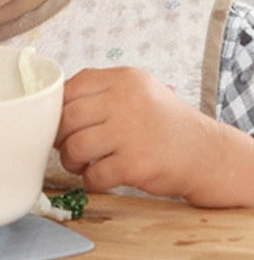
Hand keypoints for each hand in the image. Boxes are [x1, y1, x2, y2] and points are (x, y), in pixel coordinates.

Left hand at [55, 67, 222, 203]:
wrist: (208, 153)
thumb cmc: (164, 123)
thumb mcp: (137, 91)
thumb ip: (100, 91)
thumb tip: (52, 104)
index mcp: (123, 79)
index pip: (69, 88)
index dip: (56, 109)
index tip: (58, 122)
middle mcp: (126, 101)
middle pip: (67, 118)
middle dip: (59, 136)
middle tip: (64, 145)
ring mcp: (131, 132)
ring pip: (75, 147)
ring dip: (70, 160)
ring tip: (79, 164)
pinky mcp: (136, 164)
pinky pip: (94, 175)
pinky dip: (90, 180)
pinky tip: (99, 178)